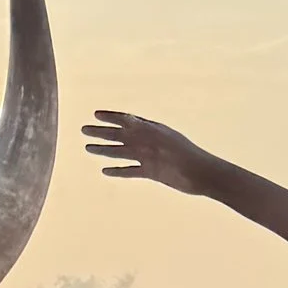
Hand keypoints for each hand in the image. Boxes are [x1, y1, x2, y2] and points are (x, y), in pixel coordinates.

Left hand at [82, 111, 223, 196]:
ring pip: (119, 151)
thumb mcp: (171, 136)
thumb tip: (139, 128)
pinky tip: (105, 171)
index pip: (127, 119)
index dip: (110, 117)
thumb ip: (154, 132)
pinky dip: (117, 171)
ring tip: (88, 148)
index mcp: (153, 129)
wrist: (203, 170)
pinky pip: (129, 171)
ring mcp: (148, 156)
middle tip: (84, 130)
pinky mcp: (150, 172)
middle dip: (99, 131)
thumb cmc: (190, 154)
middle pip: (118, 134)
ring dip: (101, 150)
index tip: (96, 115)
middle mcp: (147, 140)